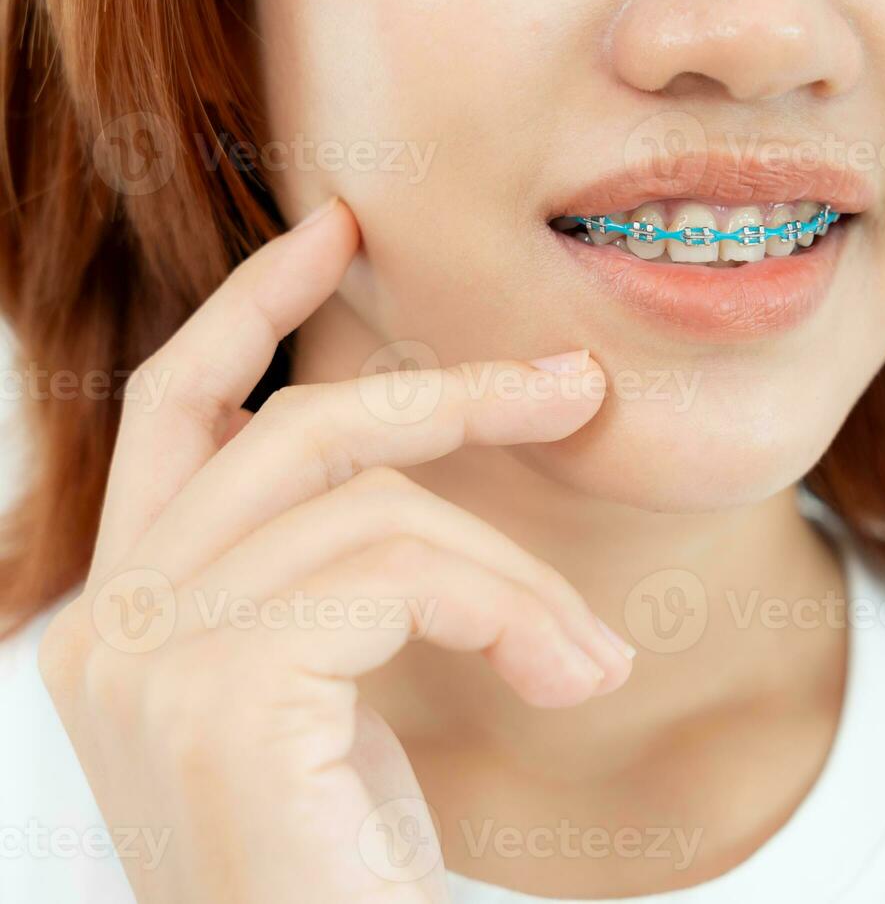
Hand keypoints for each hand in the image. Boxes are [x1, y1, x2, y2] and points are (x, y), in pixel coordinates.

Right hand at [37, 200, 633, 902]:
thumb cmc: (337, 866)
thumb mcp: (335, 693)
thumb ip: (337, 577)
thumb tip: (433, 470)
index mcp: (129, 612)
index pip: (178, 414)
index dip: (253, 306)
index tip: (337, 230)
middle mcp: (107, 623)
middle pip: (298, 434)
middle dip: (451, 394)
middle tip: (575, 386)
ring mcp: (150, 659)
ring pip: (379, 511)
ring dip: (516, 575)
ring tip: (590, 658)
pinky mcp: (222, 698)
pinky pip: (404, 575)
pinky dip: (512, 611)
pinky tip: (568, 678)